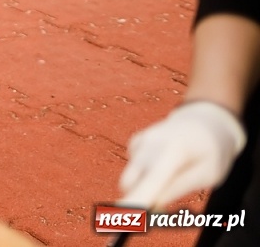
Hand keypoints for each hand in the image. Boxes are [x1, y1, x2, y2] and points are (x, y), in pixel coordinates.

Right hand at [119, 100, 245, 207]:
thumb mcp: (208, 174)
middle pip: (131, 183)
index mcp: (173, 151)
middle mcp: (149, 144)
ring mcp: (140, 141)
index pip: (151, 182)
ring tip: (174, 179)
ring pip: (131, 178)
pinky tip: (166, 165)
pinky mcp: (134, 143)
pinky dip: (145, 176)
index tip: (125, 216)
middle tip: (157, 212)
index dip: (137, 201)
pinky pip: (134, 169)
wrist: (204, 120)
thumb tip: (154, 205)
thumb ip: (180, 188)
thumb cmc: (211, 151)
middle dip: (140, 199)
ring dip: (145, 188)